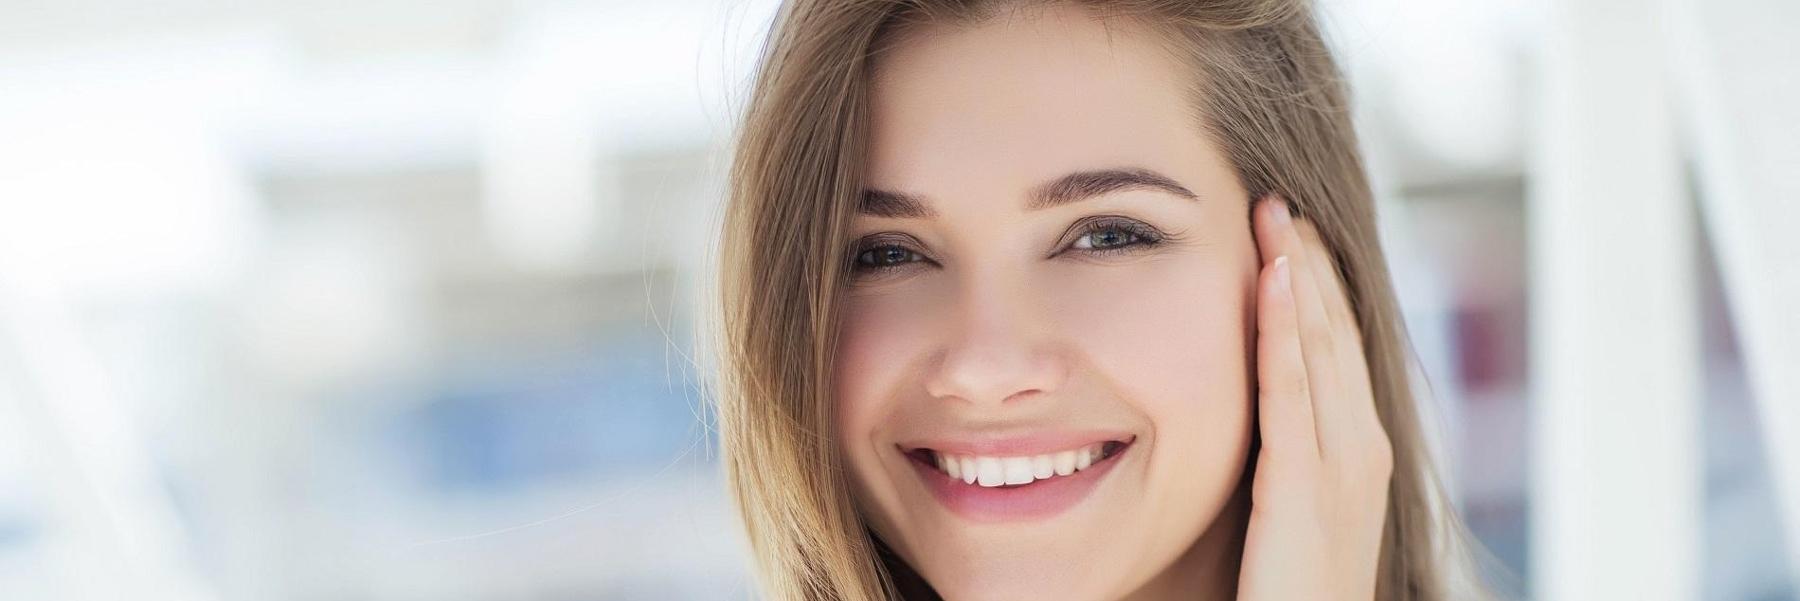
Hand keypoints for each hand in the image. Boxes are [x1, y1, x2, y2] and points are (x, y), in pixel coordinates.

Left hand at [1237, 196, 1392, 599]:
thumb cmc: (1277, 593)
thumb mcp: (1282, 507)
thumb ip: (1274, 454)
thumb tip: (1246, 409)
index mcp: (1355, 450)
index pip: (1333, 348)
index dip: (1312, 285)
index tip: (1285, 229)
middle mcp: (1361, 449)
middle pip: (1333, 334)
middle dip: (1307, 263)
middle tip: (1277, 197)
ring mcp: (1343, 467)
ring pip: (1319, 348)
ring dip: (1298, 275)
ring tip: (1275, 214)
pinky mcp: (1309, 486)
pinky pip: (1292, 390)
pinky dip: (1285, 329)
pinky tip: (1274, 279)